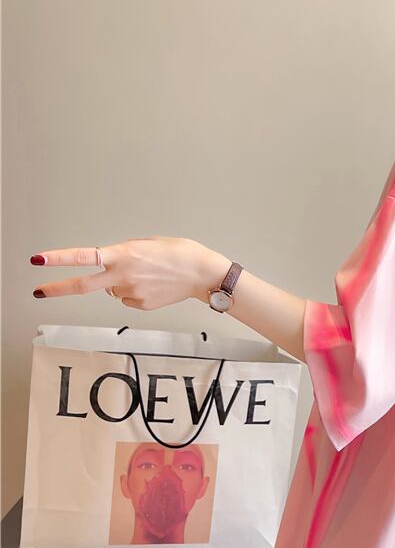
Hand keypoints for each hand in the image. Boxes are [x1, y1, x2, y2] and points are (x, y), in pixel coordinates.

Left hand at [30, 236, 230, 309]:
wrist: (203, 274)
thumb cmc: (181, 254)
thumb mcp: (147, 243)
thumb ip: (124, 253)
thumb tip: (112, 267)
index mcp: (124, 255)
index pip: (84, 256)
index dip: (59, 258)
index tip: (39, 260)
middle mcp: (124, 275)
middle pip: (83, 285)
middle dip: (59, 288)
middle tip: (39, 291)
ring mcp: (132, 292)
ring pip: (113, 289)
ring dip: (120, 282)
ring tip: (147, 275)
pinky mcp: (142, 304)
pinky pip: (128, 298)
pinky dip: (135, 292)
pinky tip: (153, 285)